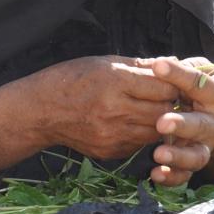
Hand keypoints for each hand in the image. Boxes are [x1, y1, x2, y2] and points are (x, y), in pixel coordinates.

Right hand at [43, 56, 179, 159]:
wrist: (40, 111)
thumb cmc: (71, 80)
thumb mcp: (103, 62)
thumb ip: (139, 65)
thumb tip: (172, 62)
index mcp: (115, 82)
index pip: (163, 87)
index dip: (172, 84)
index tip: (170, 82)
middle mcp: (116, 110)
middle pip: (164, 111)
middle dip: (169, 103)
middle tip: (165, 97)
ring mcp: (113, 134)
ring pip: (155, 131)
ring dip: (158, 121)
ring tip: (150, 110)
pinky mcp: (110, 151)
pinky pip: (139, 144)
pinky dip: (142, 134)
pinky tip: (132, 123)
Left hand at [140, 57, 213, 185]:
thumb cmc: (202, 87)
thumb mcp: (200, 70)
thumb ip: (183, 66)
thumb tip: (158, 64)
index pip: (197, 82)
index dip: (178, 73)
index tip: (158, 66)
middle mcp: (213, 122)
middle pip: (200, 125)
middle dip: (182, 125)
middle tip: (162, 122)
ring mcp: (205, 145)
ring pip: (196, 156)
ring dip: (178, 156)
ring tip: (158, 153)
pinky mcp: (194, 161)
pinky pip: (185, 174)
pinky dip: (172, 177)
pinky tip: (156, 173)